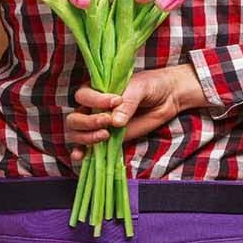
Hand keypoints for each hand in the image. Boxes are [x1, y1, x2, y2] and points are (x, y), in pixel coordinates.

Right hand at [65, 64, 210, 160]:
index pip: (83, 96)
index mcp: (97, 89)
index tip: (116, 100)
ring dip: (86, 137)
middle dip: (88, 122)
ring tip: (105, 135)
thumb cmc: (151, 86)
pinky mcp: (108, 139)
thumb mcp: (140, 88)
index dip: (95, 100)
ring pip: (77, 134)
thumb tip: (116, 122)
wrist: (167, 98)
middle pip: (75, 118)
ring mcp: (99, 125)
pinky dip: (81, 152)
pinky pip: (88, 147)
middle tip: (108, 121)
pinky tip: (80, 156)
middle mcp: (93, 107)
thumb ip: (127, 103)